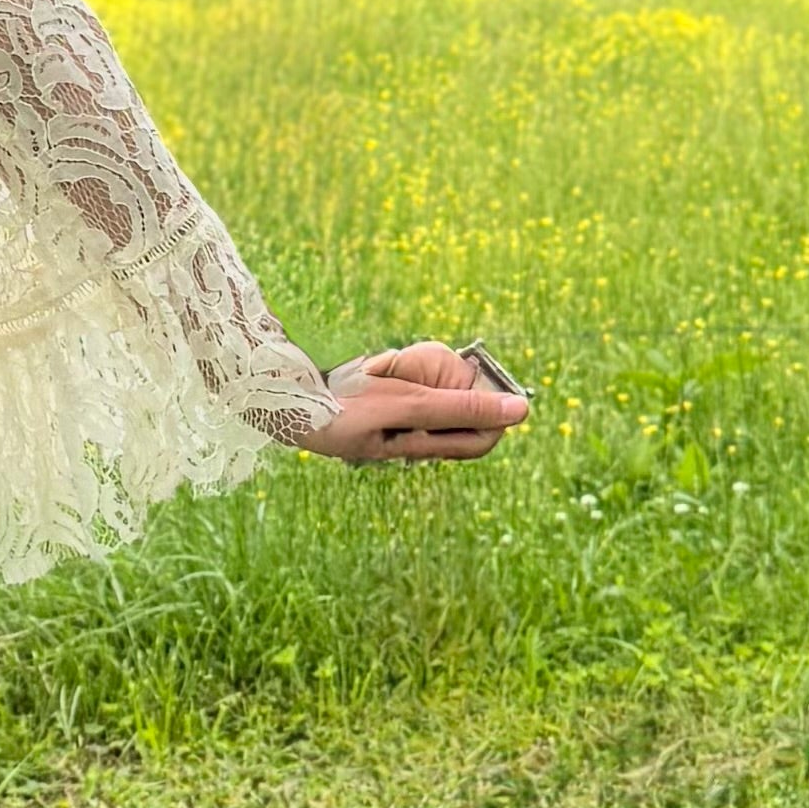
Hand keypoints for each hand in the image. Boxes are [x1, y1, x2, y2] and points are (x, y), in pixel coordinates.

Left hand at [307, 339, 530, 469]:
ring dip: (411, 444)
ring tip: (378, 433)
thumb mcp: (408, 411)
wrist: (286, 402)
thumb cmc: (344, 406)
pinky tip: (373, 434)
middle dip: (431, 441)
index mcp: (445, 363)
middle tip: (392, 434)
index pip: (488, 417)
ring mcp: (420, 387)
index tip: (417, 434)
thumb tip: (521, 409)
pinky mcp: (403, 400)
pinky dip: (398, 442)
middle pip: (464, 428)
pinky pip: (417, 434)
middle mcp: (437, 372)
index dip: (458, 438)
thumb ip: (465, 409)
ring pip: (440, 435)